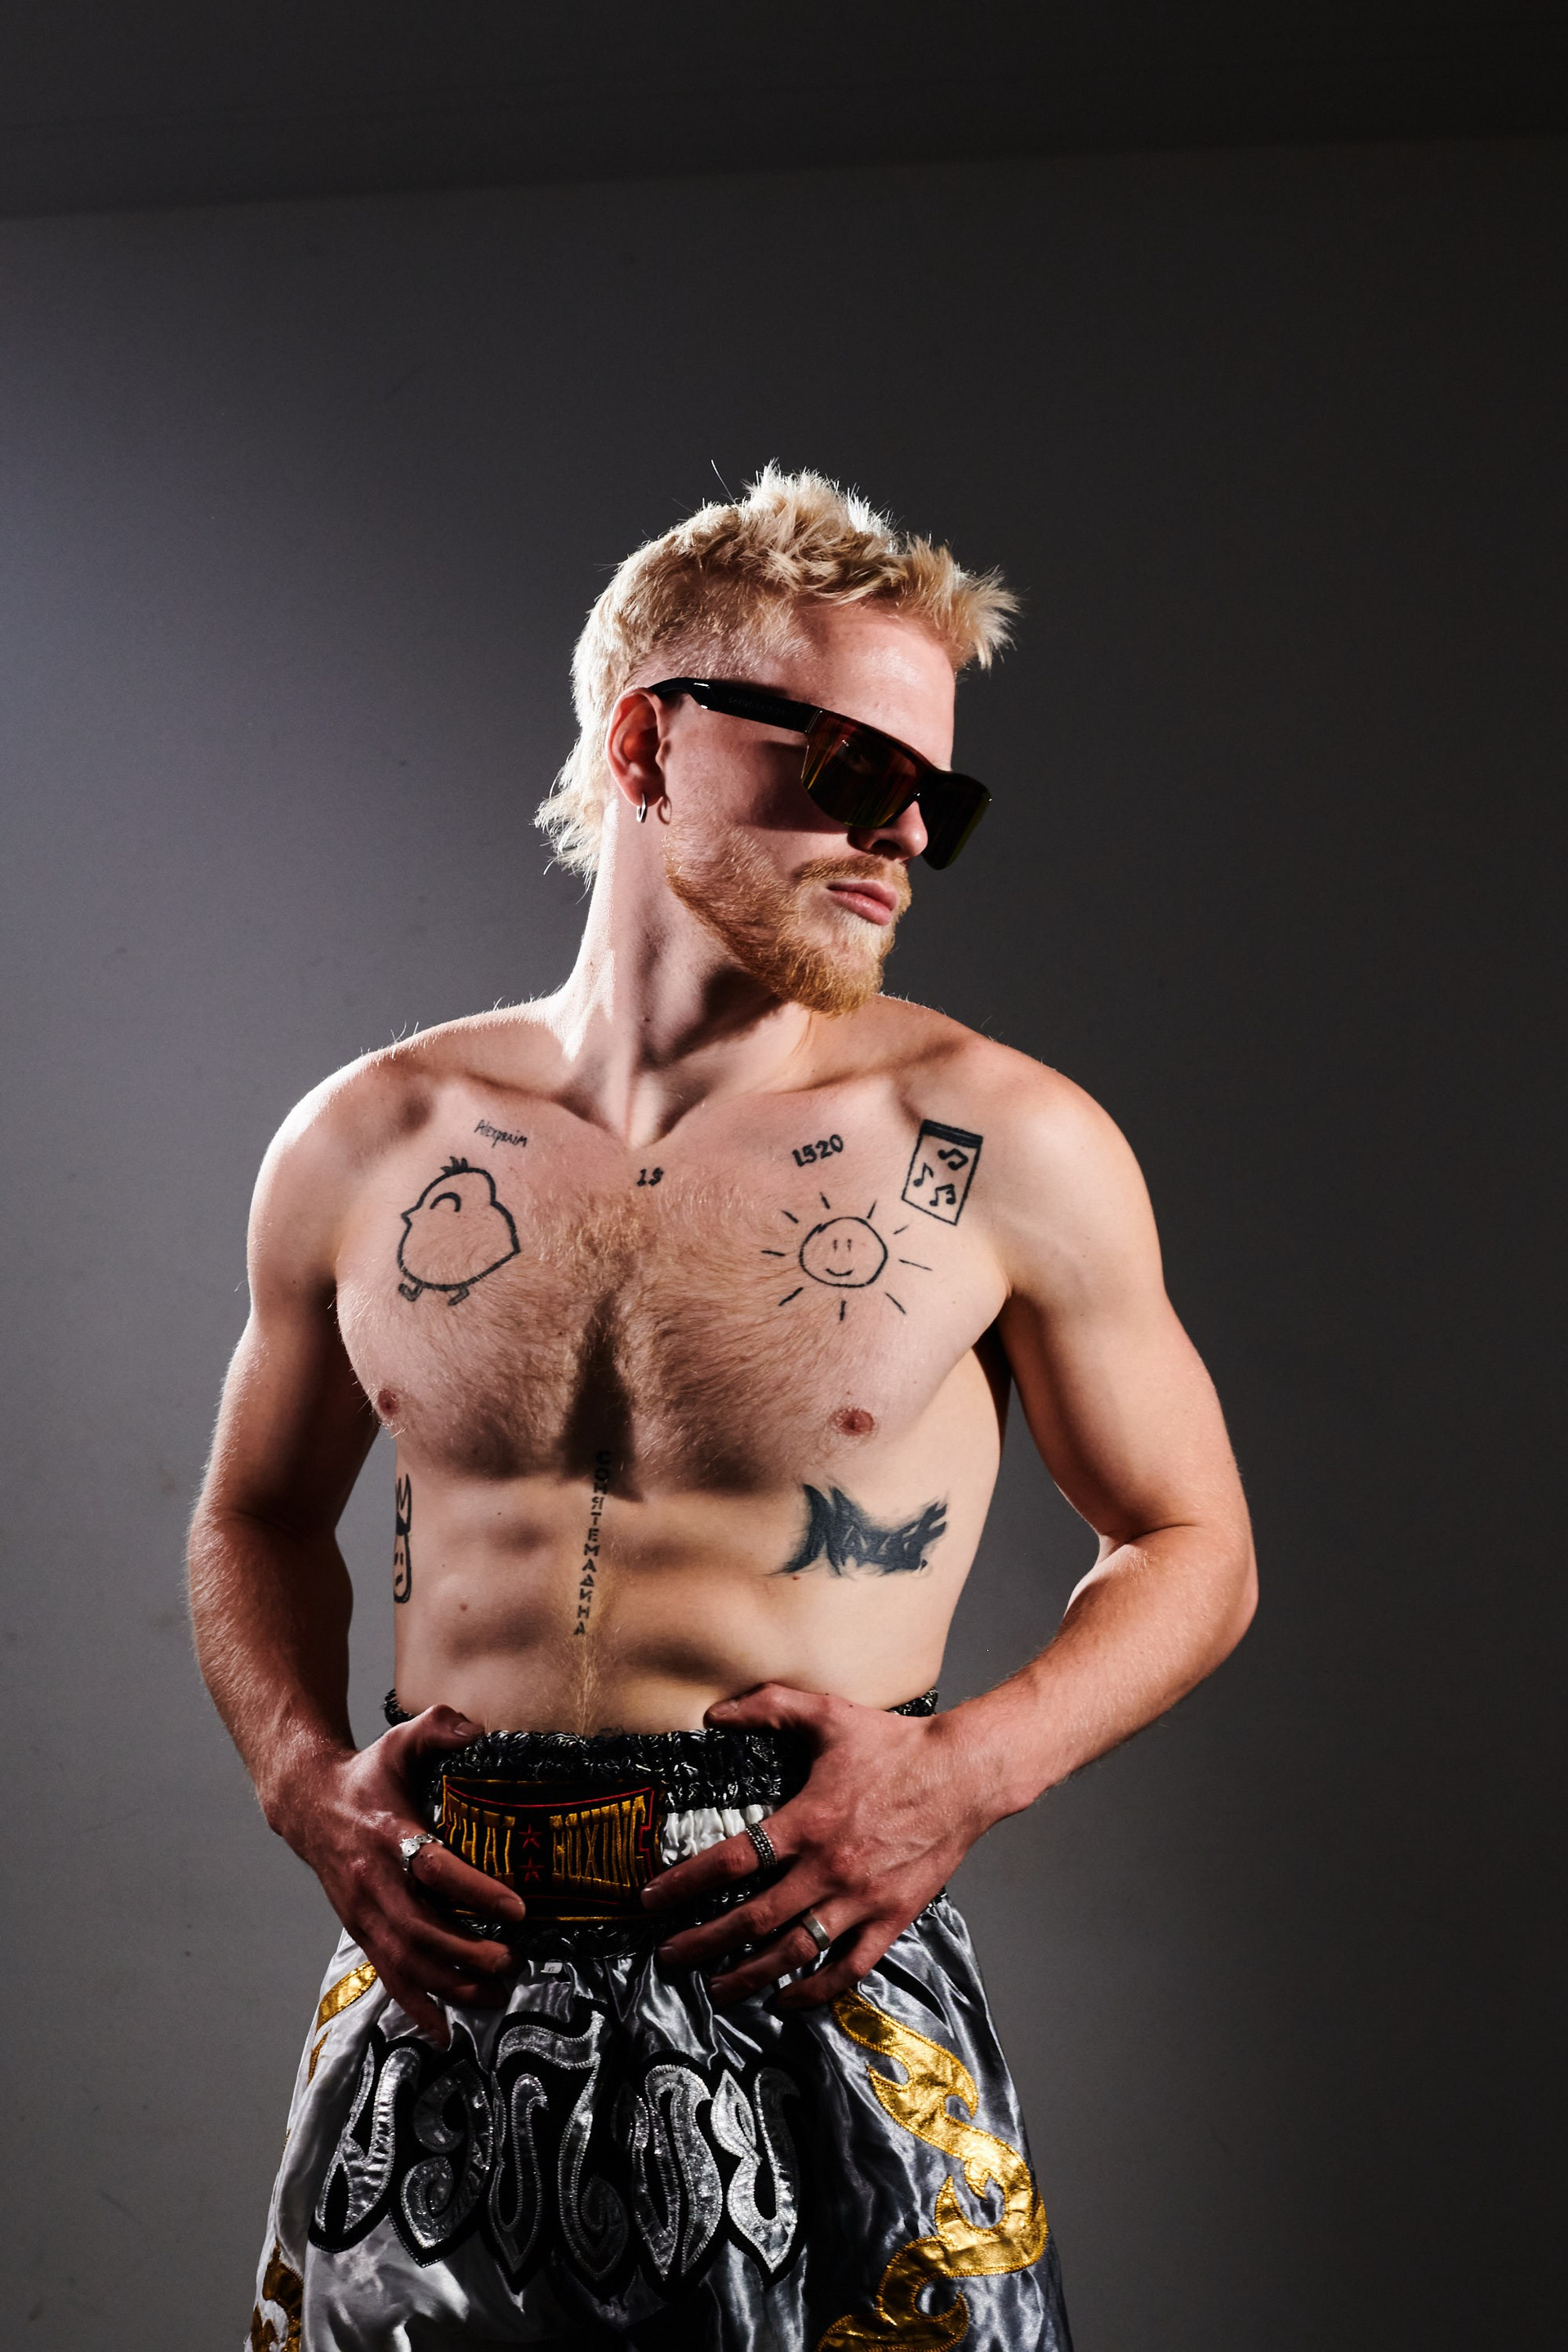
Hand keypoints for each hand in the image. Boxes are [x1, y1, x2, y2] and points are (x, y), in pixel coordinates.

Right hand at [278, 1705, 525, 2044]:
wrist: (307, 1802)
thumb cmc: (367, 1773)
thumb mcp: (400, 1740)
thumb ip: (439, 1728)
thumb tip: (477, 1731)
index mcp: (387, 1832)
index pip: (434, 1868)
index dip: (475, 1891)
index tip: (517, 1908)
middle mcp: (372, 1879)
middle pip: (419, 1929)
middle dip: (467, 1954)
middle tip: (511, 1962)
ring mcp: (363, 1911)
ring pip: (404, 1961)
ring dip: (450, 1986)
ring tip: (495, 1996)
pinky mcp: (359, 1930)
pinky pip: (388, 1975)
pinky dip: (416, 2006)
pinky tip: (444, 2031)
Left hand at [642, 1685, 991, 2009]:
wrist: (965, 1774)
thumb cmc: (897, 1744)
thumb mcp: (828, 1714)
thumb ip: (768, 1706)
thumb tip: (714, 1712)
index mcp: (808, 1822)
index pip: (733, 1861)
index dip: (686, 1885)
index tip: (651, 1901)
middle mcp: (830, 1868)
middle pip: (753, 1920)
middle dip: (704, 1943)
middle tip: (669, 1958)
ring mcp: (862, 1899)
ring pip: (796, 1953)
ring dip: (750, 1976)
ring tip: (717, 1989)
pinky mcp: (892, 1917)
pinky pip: (848, 1967)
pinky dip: (815, 1991)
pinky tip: (788, 2000)